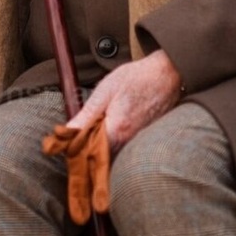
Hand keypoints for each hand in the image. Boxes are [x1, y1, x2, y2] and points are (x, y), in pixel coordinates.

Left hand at [65, 49, 182, 148]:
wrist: (167, 74)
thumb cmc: (136, 78)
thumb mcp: (105, 90)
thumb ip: (87, 114)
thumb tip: (68, 131)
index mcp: (117, 130)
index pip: (91, 155)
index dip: (77, 154)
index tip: (68, 149)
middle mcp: (130, 142)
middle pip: (104, 161)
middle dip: (89, 159)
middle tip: (78, 149)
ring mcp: (140, 143)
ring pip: (115, 158)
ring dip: (102, 155)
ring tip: (91, 144)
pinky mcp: (146, 140)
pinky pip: (126, 152)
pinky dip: (115, 149)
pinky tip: (109, 139)